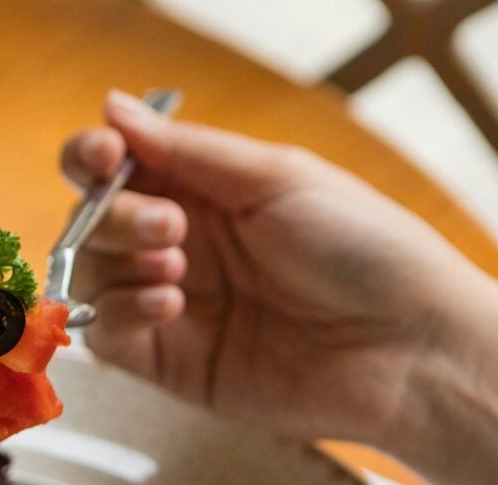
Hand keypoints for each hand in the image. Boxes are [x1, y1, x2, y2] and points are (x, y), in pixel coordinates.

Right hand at [60, 90, 492, 449]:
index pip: (120, 167)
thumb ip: (187, 150)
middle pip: (94, 222)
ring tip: (176, 267)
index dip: (93, 158)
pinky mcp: (169, 363)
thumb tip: (113, 107)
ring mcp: (171, 305)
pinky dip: (122, 313)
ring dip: (119, 262)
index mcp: (207, 193)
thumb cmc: (365, 251)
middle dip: (115, 216)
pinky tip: (170, 304)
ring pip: (91, 277)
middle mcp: (181, 246)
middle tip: (171, 227)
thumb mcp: (277, 179)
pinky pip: (106, 336)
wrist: (406, 348)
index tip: (102, 156)